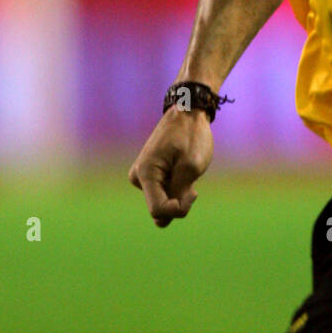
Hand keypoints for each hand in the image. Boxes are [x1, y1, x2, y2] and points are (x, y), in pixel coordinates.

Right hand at [128, 106, 213, 227]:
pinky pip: (163, 195)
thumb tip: (163, 220)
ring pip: (163, 203)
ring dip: (179, 194)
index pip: (158, 210)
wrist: (187, 112)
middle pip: (160, 210)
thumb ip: (179, 194)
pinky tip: (183, 172)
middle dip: (180, 202)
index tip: (193, 193)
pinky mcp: (150, 176)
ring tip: (188, 172)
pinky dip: (177, 190)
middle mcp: (138, 178)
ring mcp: (142, 177)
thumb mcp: (191, 166)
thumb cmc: (191, 136)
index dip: (179, 209)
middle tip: (193, 183)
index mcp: (145, 173)